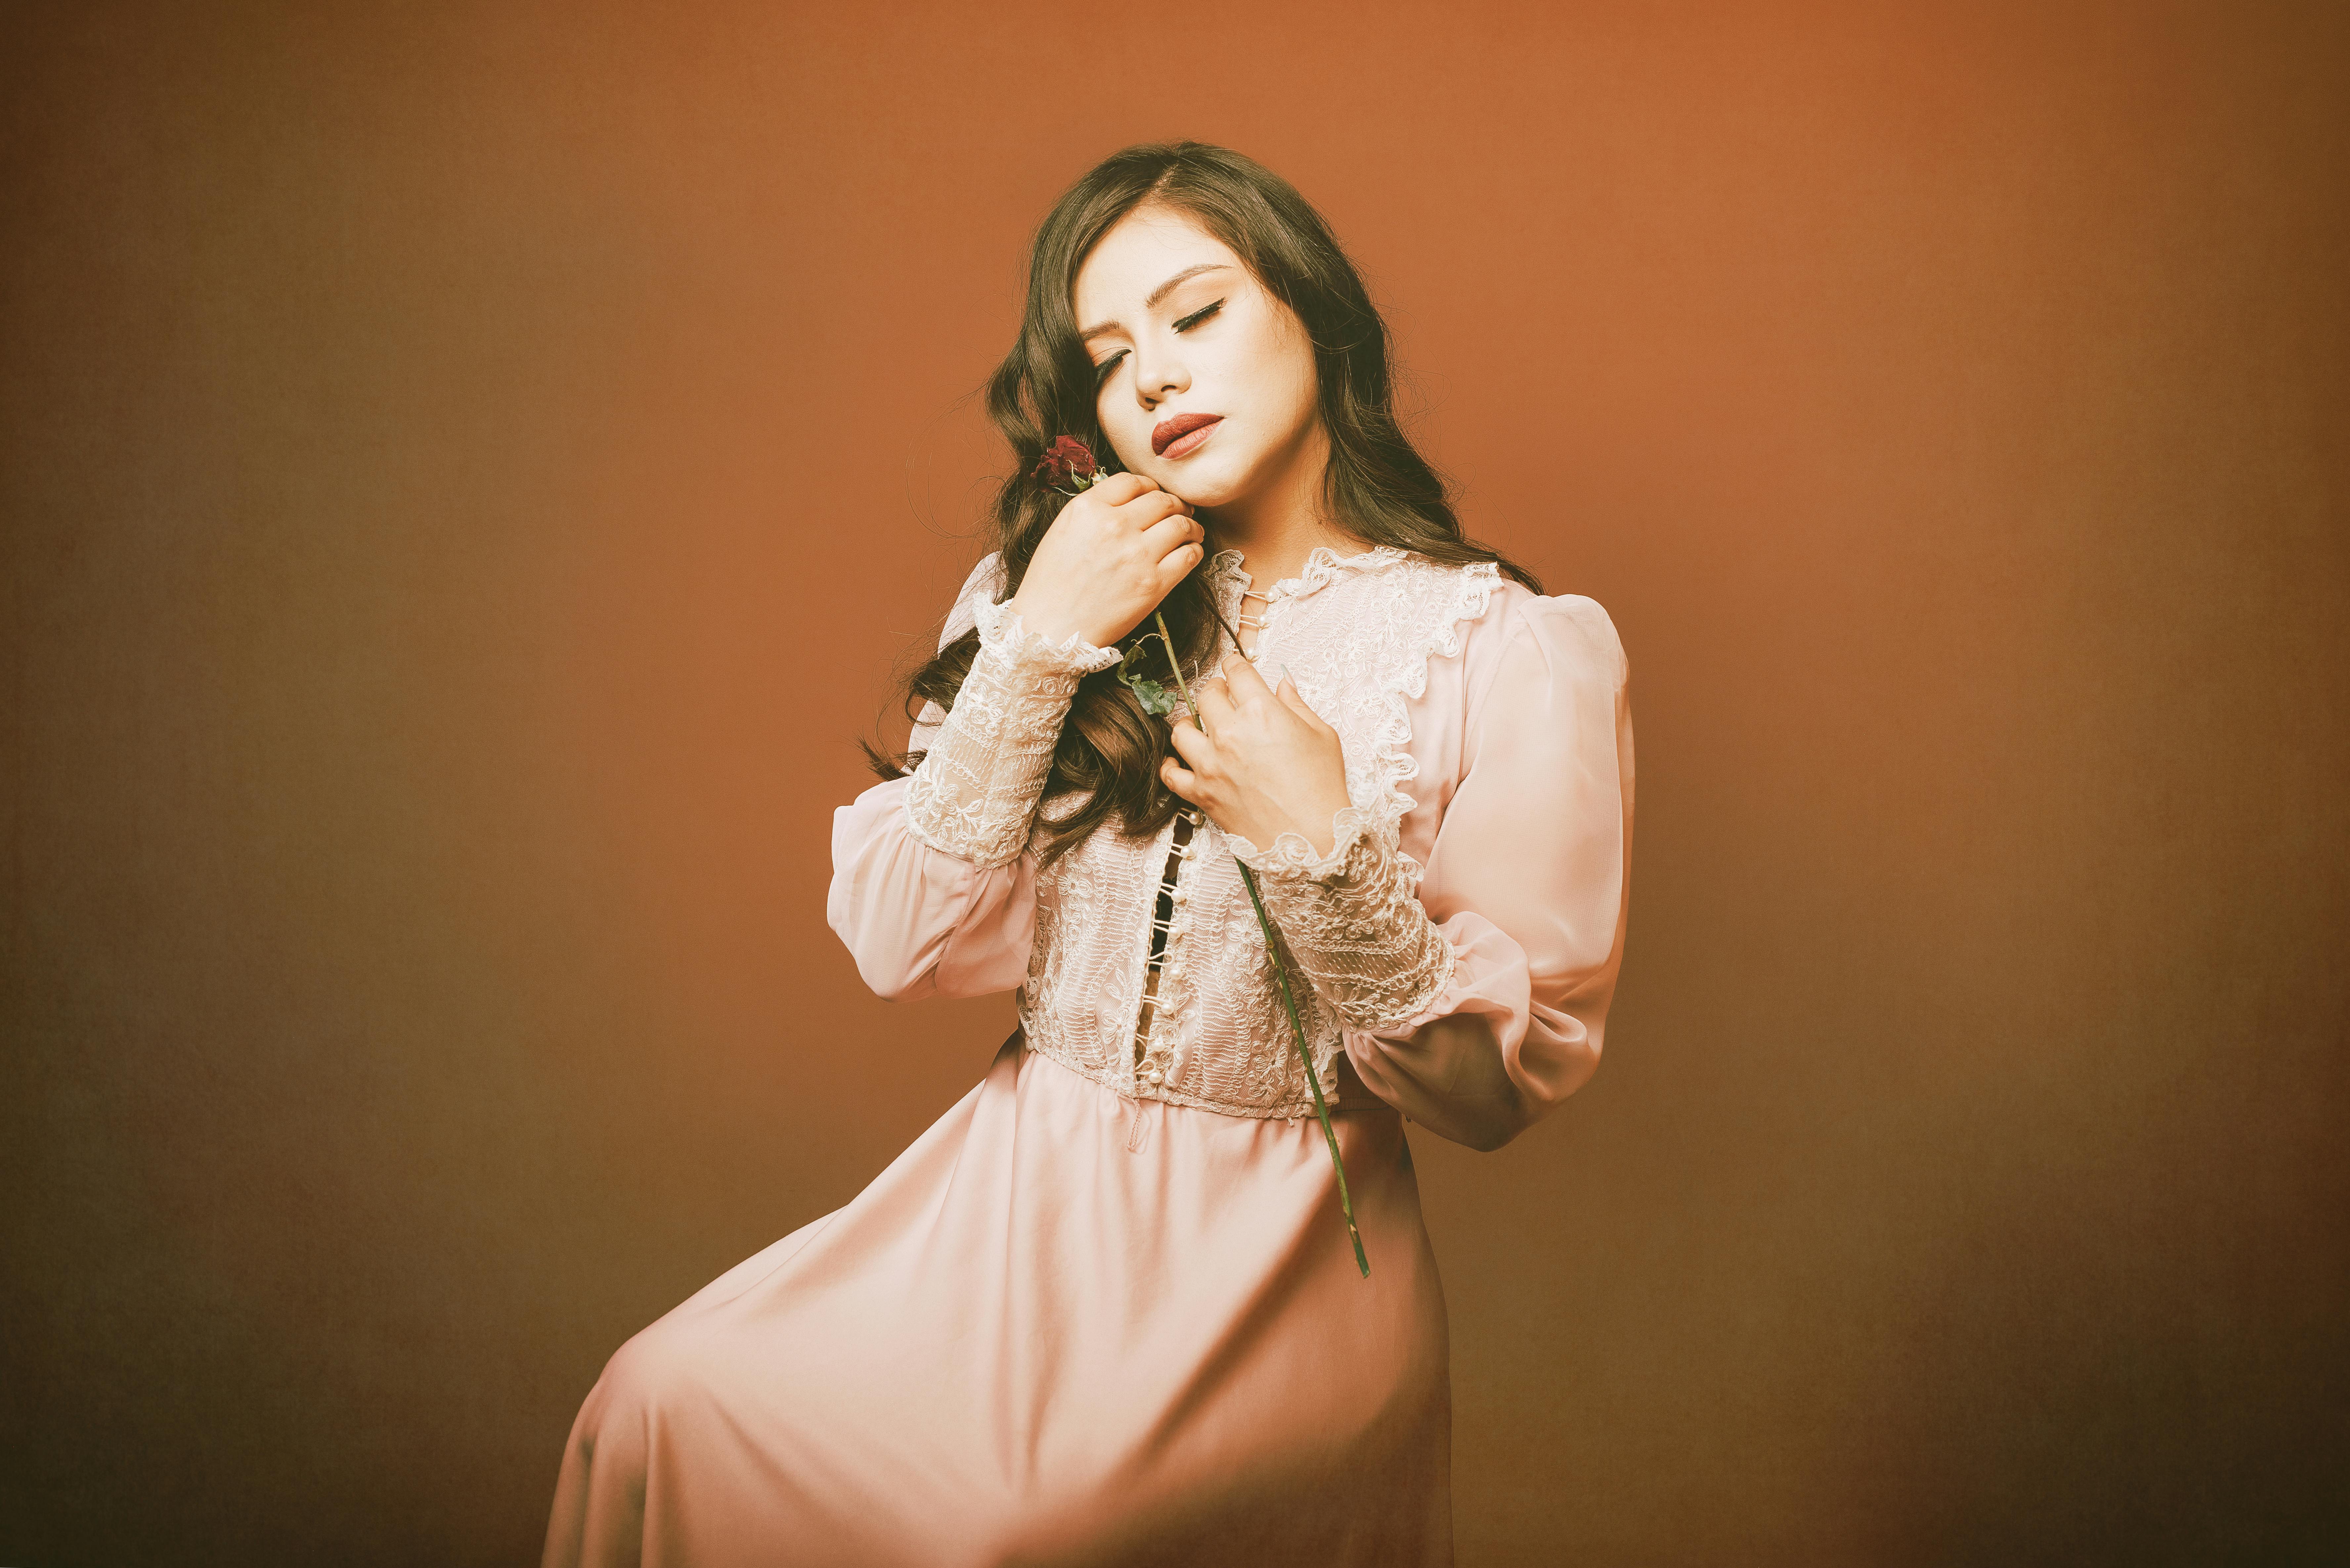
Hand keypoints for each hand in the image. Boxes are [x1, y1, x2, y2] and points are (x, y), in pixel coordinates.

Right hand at [1006, 473, 1205, 647]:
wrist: (1049, 629)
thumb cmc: (1050, 585)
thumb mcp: (1062, 531)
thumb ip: (1094, 511)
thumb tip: (1128, 502)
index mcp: (1088, 509)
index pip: (1132, 482)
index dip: (1149, 486)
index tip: (1154, 495)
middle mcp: (1115, 525)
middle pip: (1162, 500)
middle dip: (1175, 504)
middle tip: (1180, 511)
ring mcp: (1137, 554)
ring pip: (1181, 524)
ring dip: (1190, 524)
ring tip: (1191, 530)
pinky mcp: (1154, 583)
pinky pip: (1188, 556)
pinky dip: (1194, 550)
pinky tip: (1190, 552)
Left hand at [1161, 653, 1352, 856]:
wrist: (1313, 840)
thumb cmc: (1323, 789)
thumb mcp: (1322, 736)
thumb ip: (1297, 705)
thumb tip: (1282, 684)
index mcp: (1262, 711)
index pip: (1237, 672)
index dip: (1236, 666)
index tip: (1237, 669)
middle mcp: (1230, 733)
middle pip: (1207, 696)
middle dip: (1216, 690)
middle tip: (1225, 696)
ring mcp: (1212, 764)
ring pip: (1181, 730)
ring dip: (1190, 723)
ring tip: (1200, 726)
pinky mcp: (1203, 793)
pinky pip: (1172, 775)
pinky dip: (1171, 766)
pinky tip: (1179, 761)